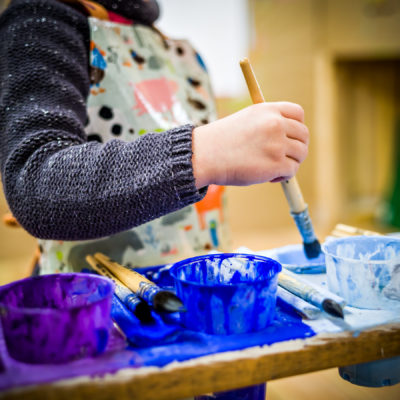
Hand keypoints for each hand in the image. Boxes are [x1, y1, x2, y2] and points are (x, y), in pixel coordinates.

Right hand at [192, 102, 308, 187]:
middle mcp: (275, 124)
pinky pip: (292, 171)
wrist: (206, 156)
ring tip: (272, 168)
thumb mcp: (246, 120)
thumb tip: (287, 138)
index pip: (298, 113)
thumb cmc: (221, 141)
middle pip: (303, 135)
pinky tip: (269, 177)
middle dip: (297, 147)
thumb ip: (267, 123)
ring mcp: (277, 144)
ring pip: (300, 154)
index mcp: (268, 110)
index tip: (290, 138)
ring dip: (290, 163)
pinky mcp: (276, 164)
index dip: (297, 127)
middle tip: (283, 157)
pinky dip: (283, 176)